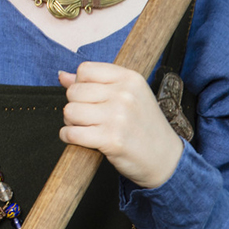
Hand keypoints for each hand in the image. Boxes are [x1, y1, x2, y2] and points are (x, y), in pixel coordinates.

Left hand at [57, 62, 183, 189]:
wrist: (165, 158)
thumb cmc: (144, 125)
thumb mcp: (129, 95)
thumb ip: (96, 83)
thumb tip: (63, 76)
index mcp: (130, 78)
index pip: (85, 70)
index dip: (80, 84)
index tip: (90, 97)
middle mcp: (124, 94)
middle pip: (74, 91)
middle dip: (75, 105)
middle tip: (88, 117)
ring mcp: (118, 117)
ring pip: (69, 111)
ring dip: (71, 122)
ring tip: (86, 127)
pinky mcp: (111, 140)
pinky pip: (71, 133)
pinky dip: (69, 137)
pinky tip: (80, 139)